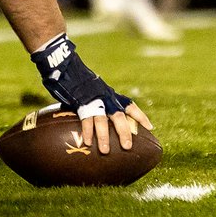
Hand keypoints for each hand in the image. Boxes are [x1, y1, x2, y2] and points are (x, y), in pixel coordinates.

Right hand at [30, 33, 152, 154]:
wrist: (65, 65)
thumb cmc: (77, 80)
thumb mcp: (93, 89)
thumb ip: (98, 102)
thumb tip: (100, 118)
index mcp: (110, 94)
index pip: (129, 105)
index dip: (140, 116)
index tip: (150, 127)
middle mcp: (105, 96)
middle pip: (119, 116)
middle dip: (124, 131)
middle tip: (128, 147)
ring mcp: (93, 99)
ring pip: (102, 120)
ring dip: (104, 136)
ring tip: (105, 151)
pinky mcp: (80, 101)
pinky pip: (85, 118)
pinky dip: (88, 130)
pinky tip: (88, 142)